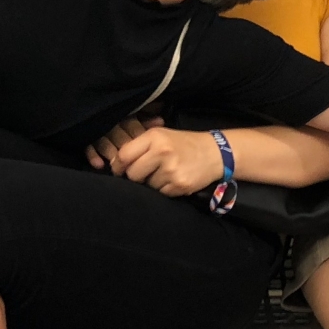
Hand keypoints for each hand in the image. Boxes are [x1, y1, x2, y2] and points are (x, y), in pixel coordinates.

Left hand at [85, 118, 225, 196]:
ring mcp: (171, 170)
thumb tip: (114, 164)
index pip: (123, 155)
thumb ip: (139, 146)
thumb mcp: (161, 135)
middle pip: (132, 174)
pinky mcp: (179, 185)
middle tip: (147, 171)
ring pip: (146, 186)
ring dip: (152, 183)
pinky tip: (174, 180)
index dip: (118, 165)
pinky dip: (164, 189)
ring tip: (165, 173)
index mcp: (154, 137)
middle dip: (136, 176)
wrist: (214, 153)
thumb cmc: (183, 144)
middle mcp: (162, 152)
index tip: (120, 169)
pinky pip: (160, 193)